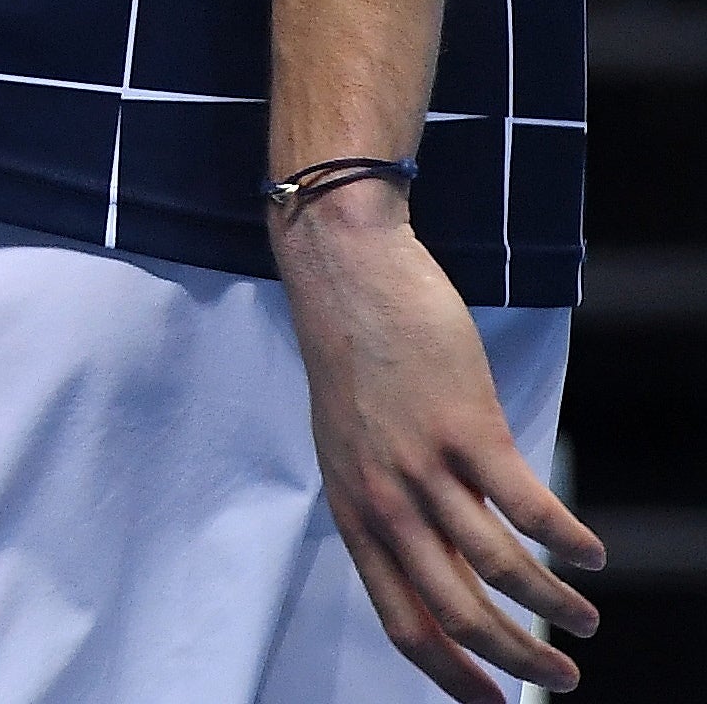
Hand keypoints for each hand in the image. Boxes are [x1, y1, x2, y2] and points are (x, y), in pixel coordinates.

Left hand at [280, 197, 599, 695]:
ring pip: (499, 569)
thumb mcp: (351, 448)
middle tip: (561, 680)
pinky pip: (527, 508)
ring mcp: (422, 466)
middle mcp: (383, 501)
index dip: (449, 672)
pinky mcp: (464, 429)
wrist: (345, 272)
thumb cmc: (355, 360)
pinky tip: (591, 553)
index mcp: (355, 512)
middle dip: (515, 658)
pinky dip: (567, 541)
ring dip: (552, 606)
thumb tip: (435, 559)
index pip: (401, 620)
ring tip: (585, 620)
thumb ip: (388, 505)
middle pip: (456, 612)